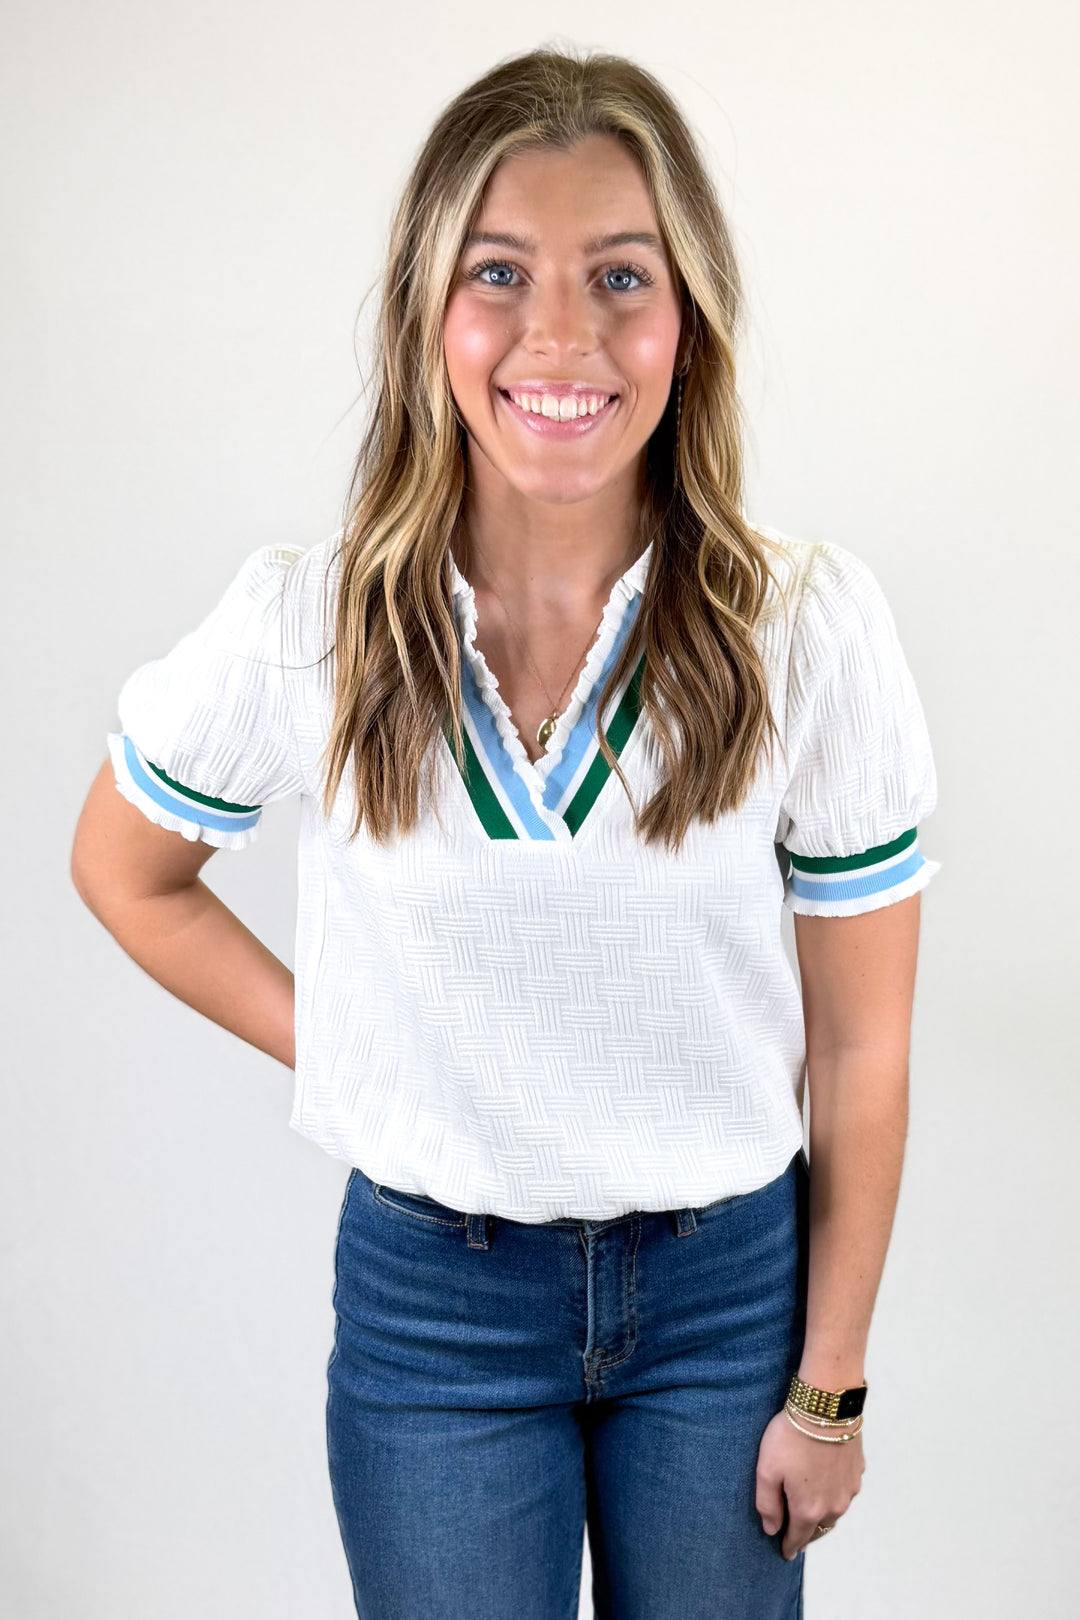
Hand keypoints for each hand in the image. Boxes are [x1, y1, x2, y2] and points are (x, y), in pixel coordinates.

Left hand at [755, 1407, 864, 1559]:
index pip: (798, 1537)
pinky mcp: (858, 1471)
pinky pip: (845, 1491)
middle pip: (819, 1528)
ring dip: (823, 1515)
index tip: (786, 1552)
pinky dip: (835, 1494)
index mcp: (809, 1510)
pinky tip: (828, 1485)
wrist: (826, 1408)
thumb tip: (772, 1529)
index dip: (790, 1546)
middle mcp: (833, 1506)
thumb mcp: (766, 1470)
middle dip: (807, 1533)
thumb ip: (768, 1504)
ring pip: (835, 1512)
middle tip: (797, 1534)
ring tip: (812, 1512)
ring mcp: (849, 1489)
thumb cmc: (792, 1437)